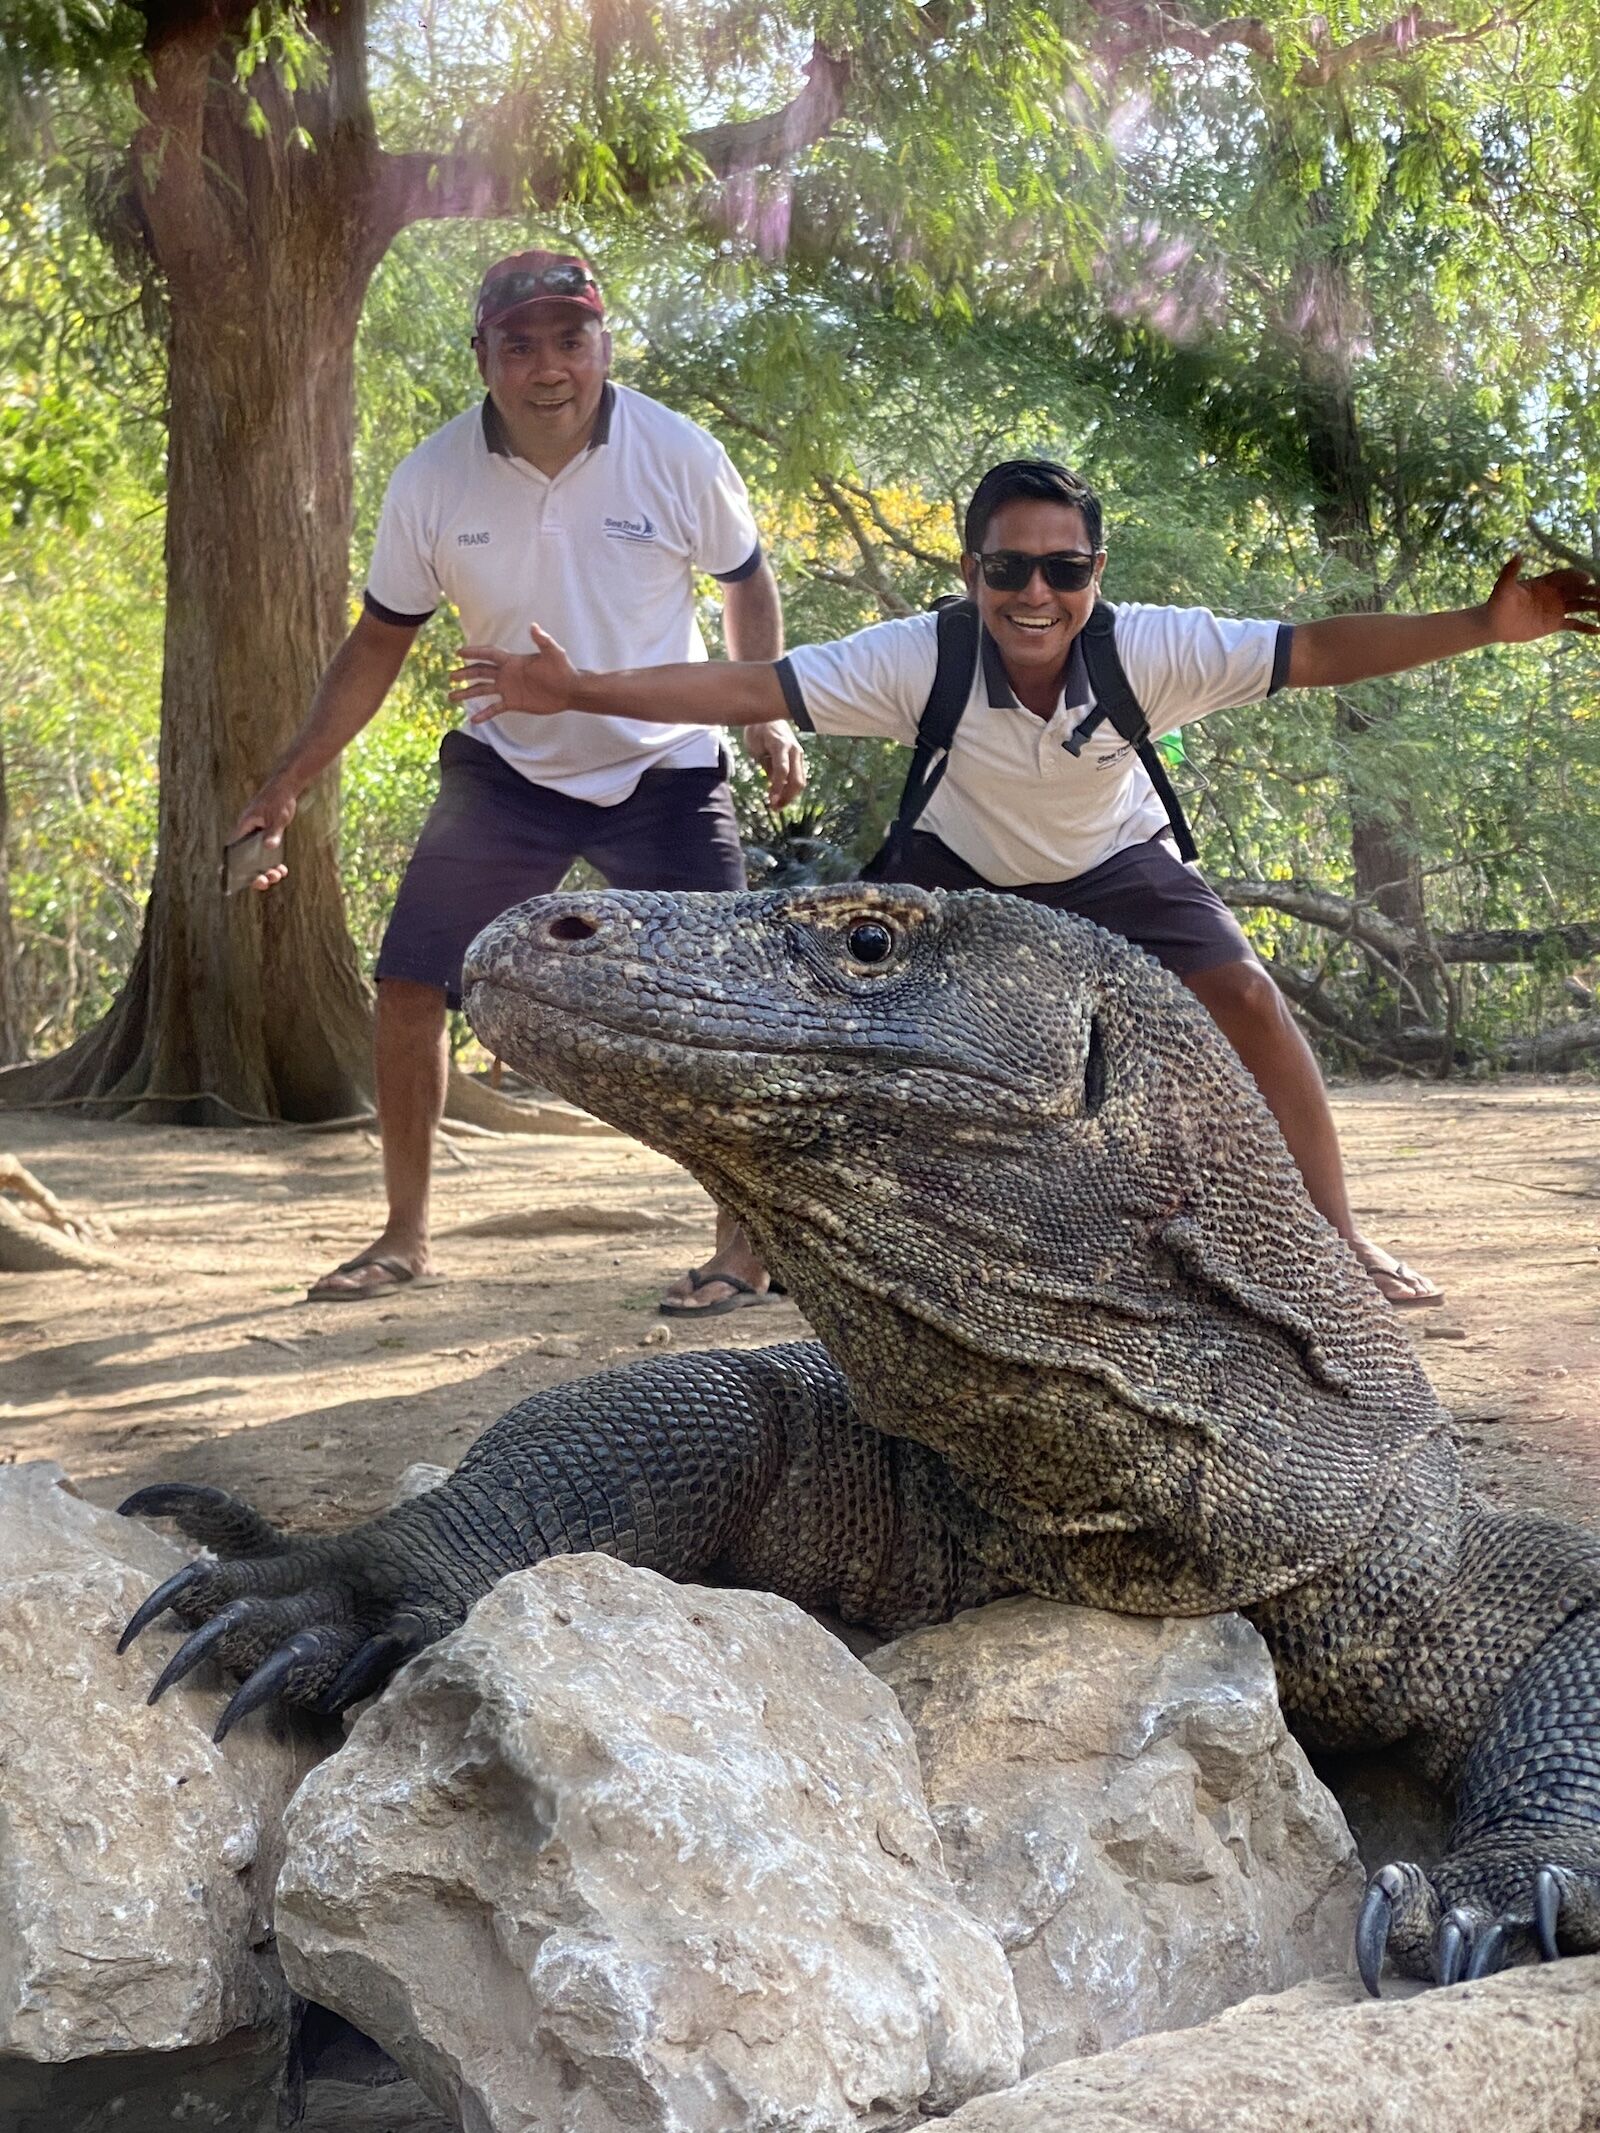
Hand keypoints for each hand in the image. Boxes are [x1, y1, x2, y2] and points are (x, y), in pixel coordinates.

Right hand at [227, 781, 294, 892]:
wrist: (286, 787)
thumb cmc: (278, 799)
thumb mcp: (277, 817)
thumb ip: (273, 833)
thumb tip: (269, 847)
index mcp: (244, 827)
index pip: (232, 849)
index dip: (230, 865)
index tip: (232, 880)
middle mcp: (248, 833)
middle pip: (246, 859)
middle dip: (254, 873)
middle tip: (265, 881)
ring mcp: (257, 835)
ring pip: (257, 859)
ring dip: (266, 870)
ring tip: (277, 875)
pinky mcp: (267, 836)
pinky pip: (267, 854)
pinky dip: (274, 863)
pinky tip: (282, 870)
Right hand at [448, 624, 579, 720]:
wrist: (570, 690)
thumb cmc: (563, 669)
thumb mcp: (553, 653)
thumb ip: (542, 640)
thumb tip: (534, 626)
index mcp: (513, 661)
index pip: (489, 655)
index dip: (475, 652)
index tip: (459, 653)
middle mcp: (507, 674)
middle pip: (481, 671)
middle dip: (465, 673)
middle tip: (450, 676)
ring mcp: (509, 689)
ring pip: (483, 690)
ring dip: (467, 692)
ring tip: (451, 697)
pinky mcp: (514, 703)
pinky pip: (495, 708)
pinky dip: (484, 713)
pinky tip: (473, 719)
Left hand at [742, 721, 806, 810]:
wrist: (768, 717)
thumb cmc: (757, 732)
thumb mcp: (756, 749)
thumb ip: (766, 766)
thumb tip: (774, 785)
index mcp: (781, 745)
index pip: (782, 770)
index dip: (777, 787)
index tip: (770, 801)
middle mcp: (794, 750)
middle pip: (796, 780)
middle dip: (786, 797)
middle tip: (774, 808)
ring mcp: (798, 754)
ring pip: (800, 781)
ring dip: (789, 796)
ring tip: (776, 805)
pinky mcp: (798, 759)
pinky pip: (798, 777)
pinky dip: (790, 789)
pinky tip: (780, 796)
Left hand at [1482, 556, 1599, 644]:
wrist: (1495, 624)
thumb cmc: (1498, 603)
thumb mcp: (1503, 588)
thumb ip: (1510, 572)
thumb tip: (1517, 554)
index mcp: (1545, 582)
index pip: (1565, 577)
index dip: (1576, 577)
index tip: (1587, 579)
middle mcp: (1555, 593)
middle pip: (1578, 590)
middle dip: (1592, 591)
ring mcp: (1557, 608)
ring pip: (1580, 605)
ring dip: (1595, 607)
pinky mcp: (1556, 623)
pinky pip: (1574, 624)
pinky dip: (1586, 627)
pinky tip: (1598, 631)